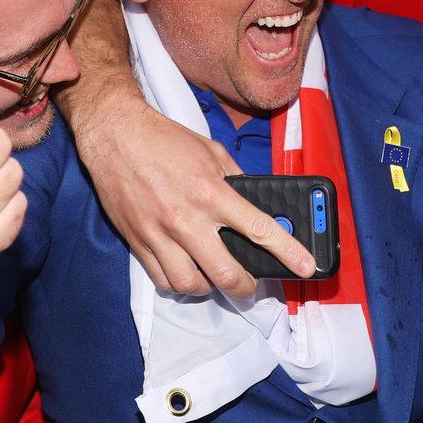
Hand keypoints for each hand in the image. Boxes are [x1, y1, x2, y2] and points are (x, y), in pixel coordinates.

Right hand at [75, 100, 316, 296]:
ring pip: (192, 285)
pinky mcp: (138, 242)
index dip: (288, 252)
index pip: (258, 229)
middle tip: (251, 285)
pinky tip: (188, 272)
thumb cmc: (164, 141)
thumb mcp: (212, 152)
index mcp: (211, 192)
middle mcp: (187, 217)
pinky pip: (163, 279)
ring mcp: (160, 233)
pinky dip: (180, 283)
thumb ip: (235, 181)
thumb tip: (253, 207)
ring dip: (210, 288)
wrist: (116, 135)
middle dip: (246, 287)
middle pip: (226, 273)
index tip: (306, 267)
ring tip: (215, 278)